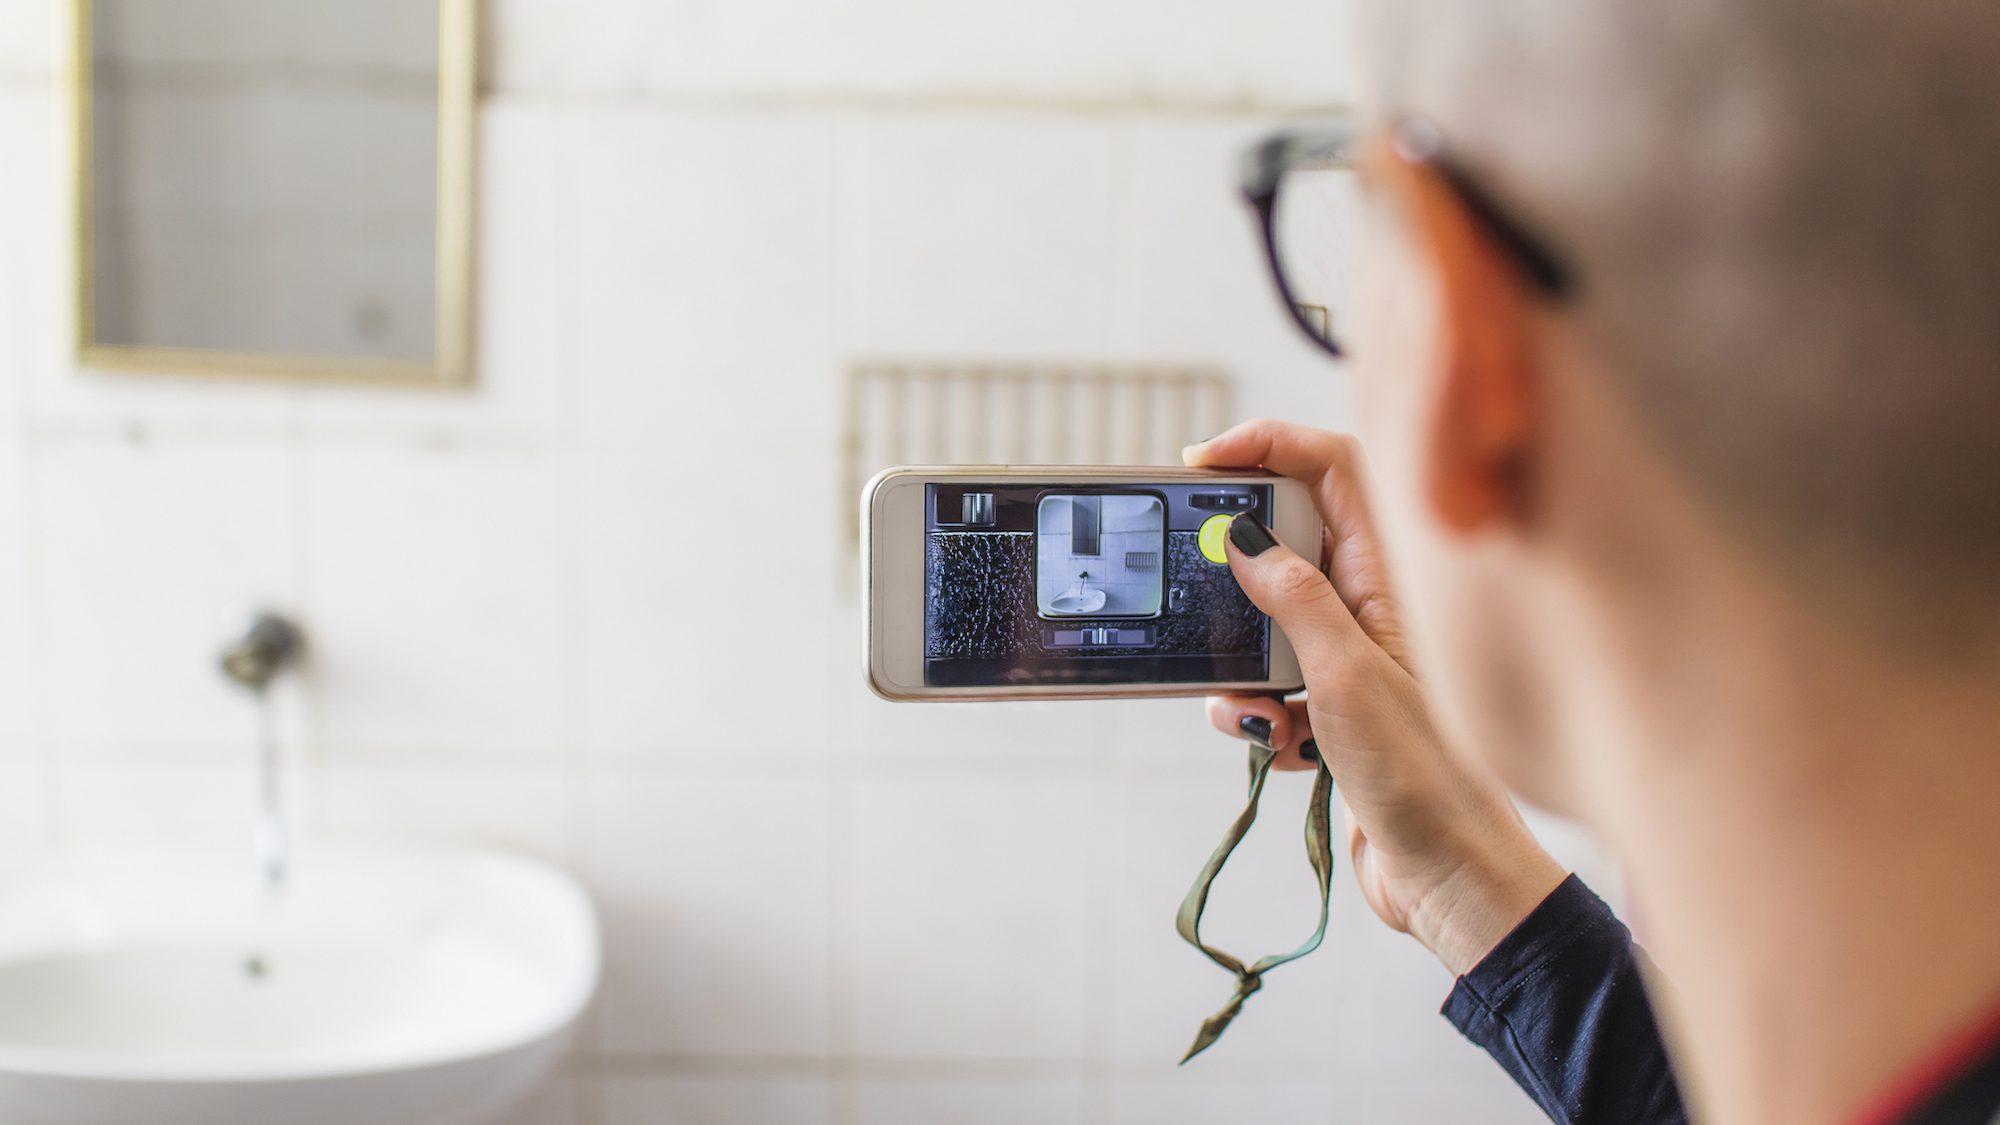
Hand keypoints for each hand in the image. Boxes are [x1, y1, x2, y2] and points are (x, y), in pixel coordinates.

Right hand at [1186, 420, 1565, 975]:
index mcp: (1393, 576)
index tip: (1207, 460)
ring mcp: (1356, 655)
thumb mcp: (1344, 676)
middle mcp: (1375, 604)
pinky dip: (1259, 715)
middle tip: (1199, 590)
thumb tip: (1242, 537)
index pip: (1334, 466)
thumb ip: (1292, 598)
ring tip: (1261, 711)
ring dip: (1243, 667)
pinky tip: (1286, 751)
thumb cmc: (1426, 779)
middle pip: (1287, 542)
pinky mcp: (1336, 708)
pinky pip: (1270, 685)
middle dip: (1238, 576)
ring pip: (1267, 624)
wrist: (1451, 877)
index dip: (1271, 445)